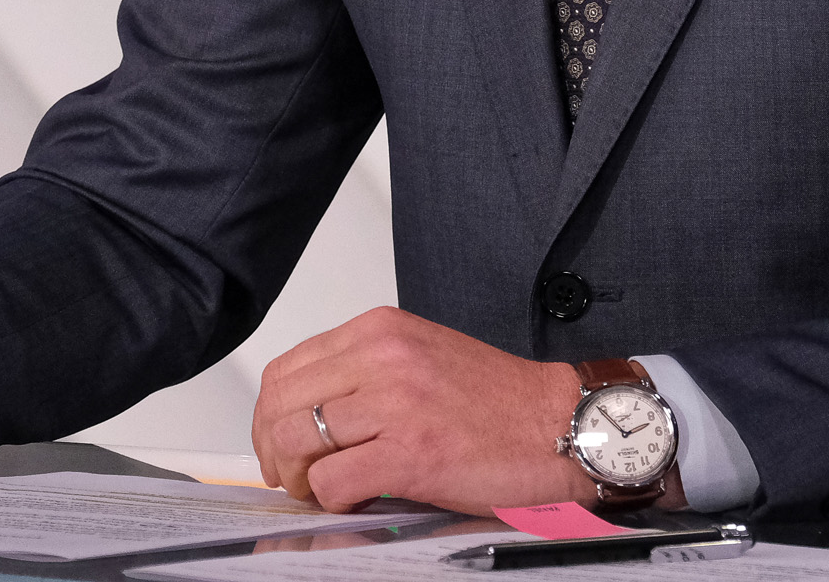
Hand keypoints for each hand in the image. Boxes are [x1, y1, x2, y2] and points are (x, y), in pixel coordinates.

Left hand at [251, 307, 595, 514]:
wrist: (558, 424)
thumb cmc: (498, 401)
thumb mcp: (422, 357)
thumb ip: (366, 372)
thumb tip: (310, 412)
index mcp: (381, 330)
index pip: (288, 368)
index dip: (270, 414)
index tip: (279, 441)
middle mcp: (383, 357)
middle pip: (281, 404)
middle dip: (274, 449)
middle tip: (291, 475)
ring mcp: (395, 403)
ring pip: (298, 441)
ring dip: (299, 476)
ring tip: (319, 489)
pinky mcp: (411, 453)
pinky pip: (334, 481)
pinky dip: (332, 499)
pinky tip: (353, 499)